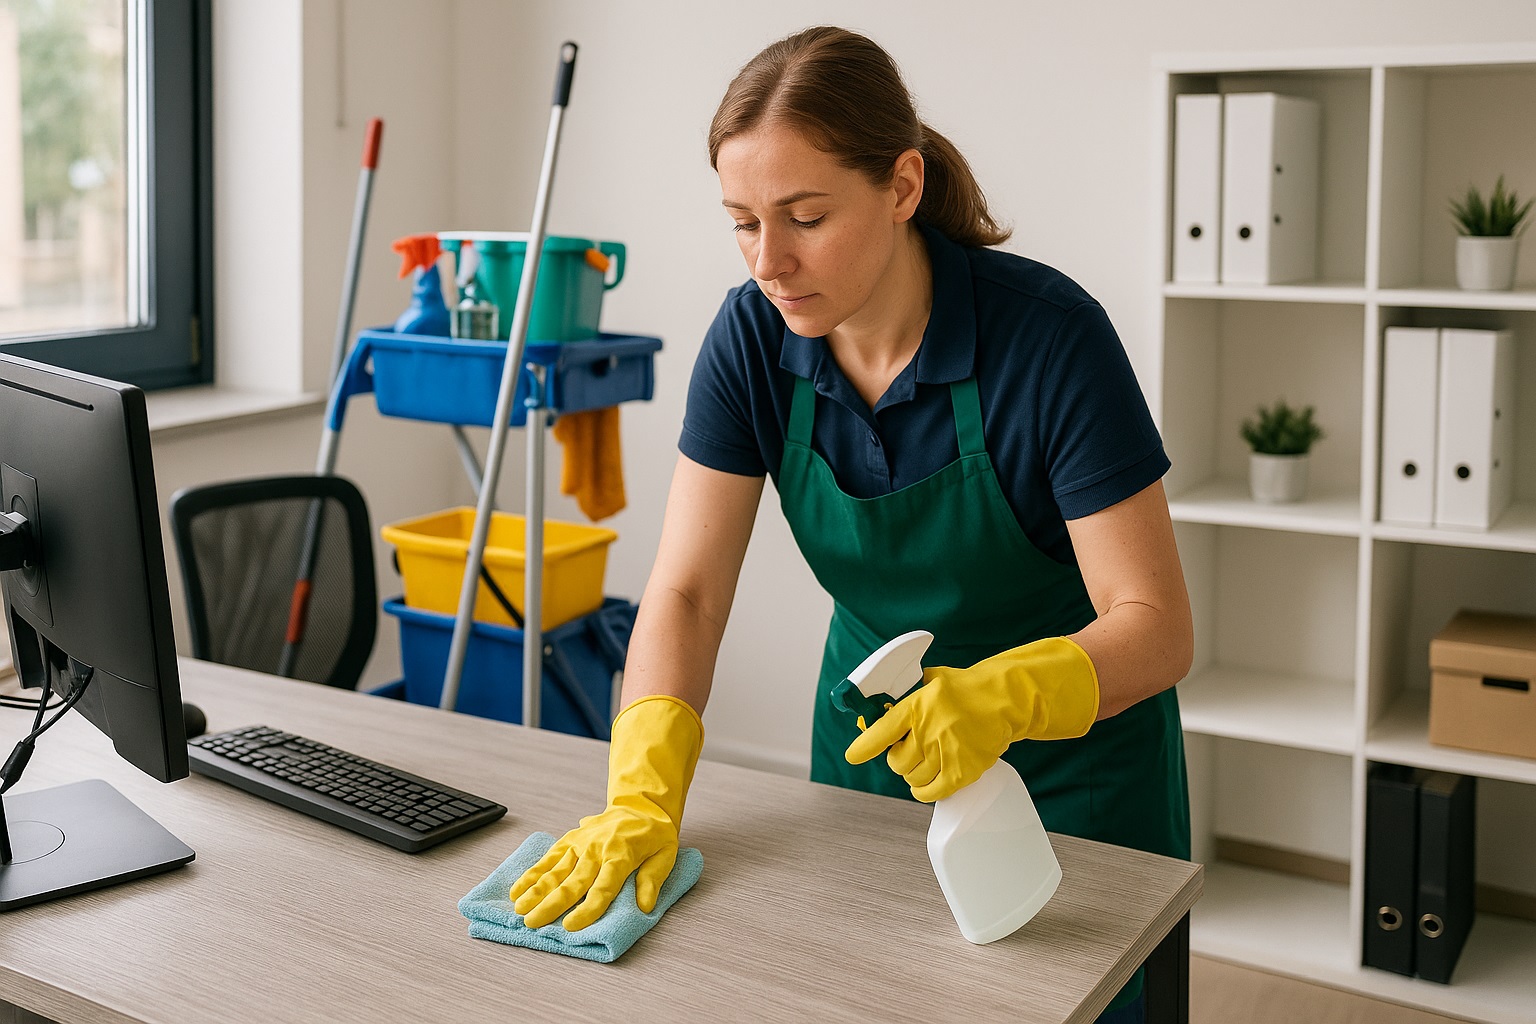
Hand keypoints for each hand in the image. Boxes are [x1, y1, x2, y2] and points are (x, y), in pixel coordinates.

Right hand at [510, 695, 702, 929]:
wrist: (641, 804)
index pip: (602, 888)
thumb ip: (653, 880)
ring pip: (555, 871)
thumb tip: (644, 907)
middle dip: (550, 904)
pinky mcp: (570, 840)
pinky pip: (549, 858)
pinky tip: (517, 889)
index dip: (586, 910)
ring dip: (535, 891)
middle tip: (531, 923)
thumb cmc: (654, 836)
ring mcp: (581, 844)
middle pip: (572, 882)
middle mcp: (597, 850)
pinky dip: (532, 873)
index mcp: (621, 856)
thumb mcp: (665, 856)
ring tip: (519, 909)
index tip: (570, 927)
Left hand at [843, 636, 1098, 802]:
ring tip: (923, 762)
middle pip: (896, 761)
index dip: (864, 746)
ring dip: (913, 774)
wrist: (1005, 700)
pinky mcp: (963, 771)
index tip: (853, 755)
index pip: (882, 731)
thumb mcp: (932, 681)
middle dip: (898, 758)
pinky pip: (933, 792)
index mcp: (918, 705)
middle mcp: (930, 730)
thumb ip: (904, 696)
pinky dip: (925, 791)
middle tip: (908, 751)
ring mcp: (947, 752)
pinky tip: (926, 784)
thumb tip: (872, 715)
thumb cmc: (966, 690)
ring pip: (913, 777)